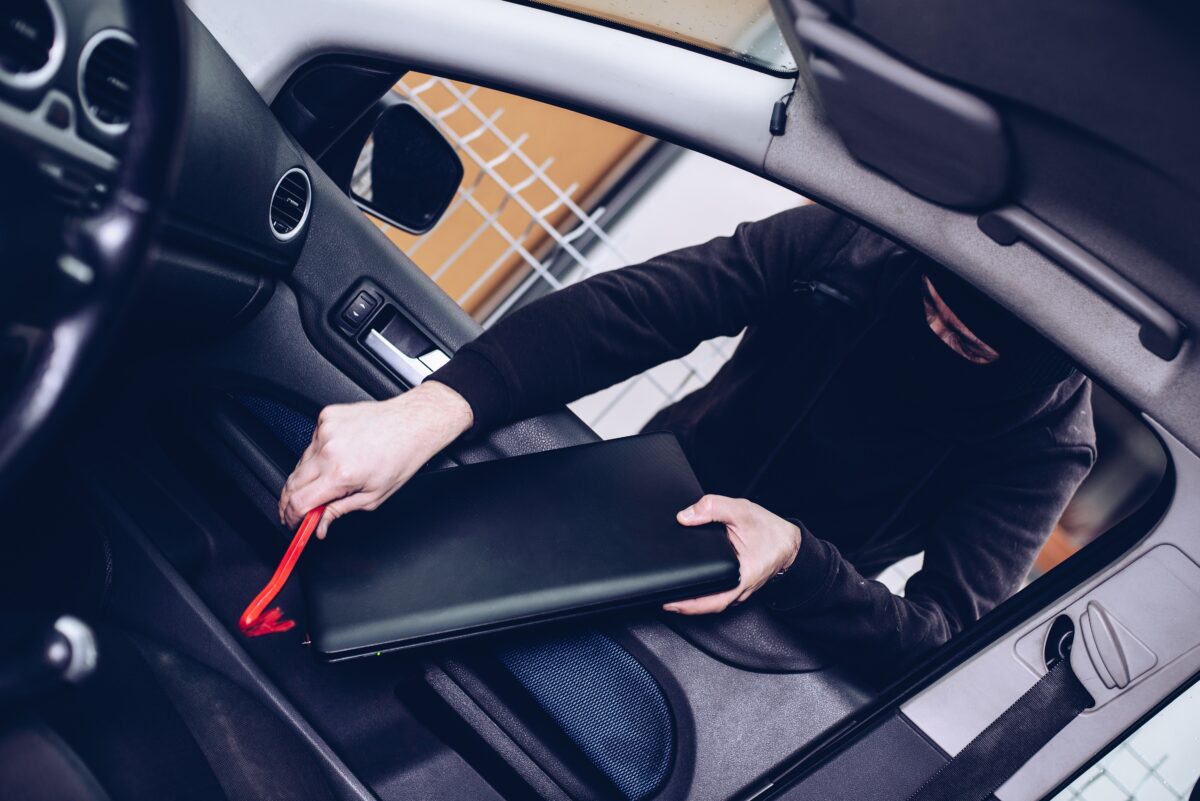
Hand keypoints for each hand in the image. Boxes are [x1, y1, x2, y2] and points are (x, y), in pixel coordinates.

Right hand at [278, 381, 472, 538]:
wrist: (413, 423)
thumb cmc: (401, 457)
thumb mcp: (373, 497)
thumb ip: (339, 511)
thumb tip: (319, 526)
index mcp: (340, 474)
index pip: (298, 503)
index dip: (292, 518)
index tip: (293, 523)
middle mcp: (329, 450)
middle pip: (291, 483)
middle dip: (291, 501)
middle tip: (300, 511)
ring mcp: (325, 430)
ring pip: (300, 462)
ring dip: (308, 476)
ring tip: (333, 477)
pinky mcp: (326, 416)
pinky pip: (312, 442)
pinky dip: (319, 453)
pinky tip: (339, 454)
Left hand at [664, 495, 800, 614]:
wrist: (788, 542)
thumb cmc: (770, 530)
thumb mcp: (741, 511)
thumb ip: (713, 508)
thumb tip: (685, 516)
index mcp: (743, 576)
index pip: (712, 598)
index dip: (689, 601)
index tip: (669, 600)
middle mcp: (740, 589)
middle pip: (707, 606)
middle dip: (683, 605)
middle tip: (660, 597)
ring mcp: (738, 590)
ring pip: (711, 603)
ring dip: (690, 601)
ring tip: (668, 593)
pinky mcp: (736, 585)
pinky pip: (716, 595)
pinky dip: (700, 594)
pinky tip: (687, 586)